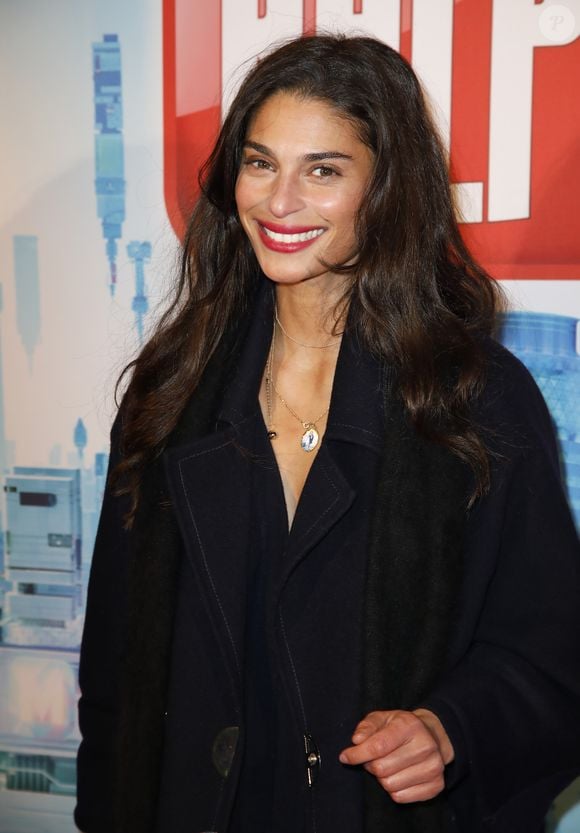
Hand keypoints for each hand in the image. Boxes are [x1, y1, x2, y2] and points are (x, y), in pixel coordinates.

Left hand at [338, 708, 453, 802]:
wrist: (433, 737)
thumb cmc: (401, 728)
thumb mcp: (382, 718)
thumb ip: (367, 726)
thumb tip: (357, 740)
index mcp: (410, 725)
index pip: (379, 746)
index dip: (357, 754)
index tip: (345, 757)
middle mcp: (426, 746)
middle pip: (382, 769)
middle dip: (370, 765)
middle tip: (373, 759)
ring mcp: (434, 767)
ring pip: (390, 785)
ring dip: (382, 778)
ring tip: (387, 766)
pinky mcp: (437, 786)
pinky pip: (401, 797)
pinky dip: (393, 790)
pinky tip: (398, 776)